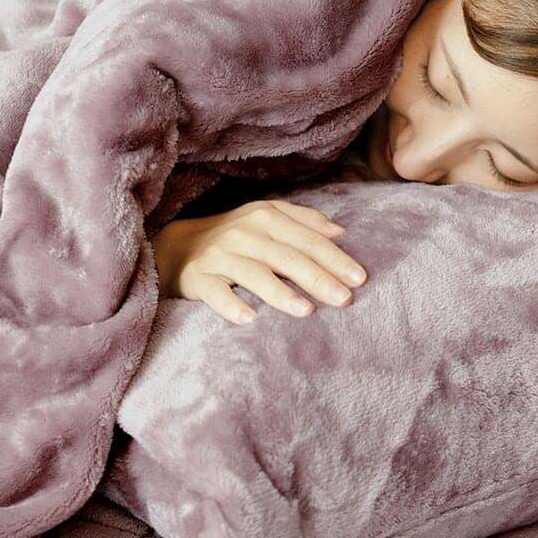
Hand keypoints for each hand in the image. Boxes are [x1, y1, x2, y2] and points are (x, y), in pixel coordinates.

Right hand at [150, 199, 366, 324]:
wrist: (178, 246)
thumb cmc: (235, 236)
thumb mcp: (267, 218)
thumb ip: (305, 221)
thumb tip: (342, 231)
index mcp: (266, 217)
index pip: (307, 239)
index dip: (334, 258)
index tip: (359, 278)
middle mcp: (244, 233)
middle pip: (286, 257)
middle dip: (317, 278)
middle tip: (344, 299)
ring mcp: (220, 256)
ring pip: (254, 274)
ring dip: (281, 293)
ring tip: (306, 311)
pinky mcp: (199, 277)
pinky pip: (216, 293)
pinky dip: (231, 305)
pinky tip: (250, 319)